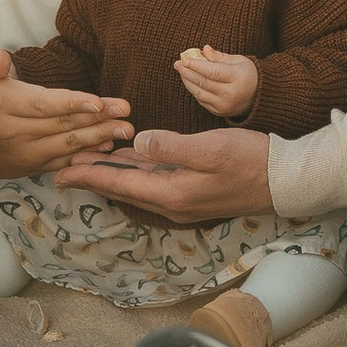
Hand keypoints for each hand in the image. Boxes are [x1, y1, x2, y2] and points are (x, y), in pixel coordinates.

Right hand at [0, 46, 134, 196]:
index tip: (100, 101)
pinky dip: (86, 155)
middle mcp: (13, 133)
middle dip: (97, 119)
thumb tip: (3, 59)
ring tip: (126, 129)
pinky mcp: (32, 167)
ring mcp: (24, 154)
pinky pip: (63, 163)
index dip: (72, 103)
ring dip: (98, 138)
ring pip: (66, 145)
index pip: (41, 105)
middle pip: (61, 125)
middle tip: (127, 113)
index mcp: (0, 105)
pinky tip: (107, 146)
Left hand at [70, 126, 275, 221]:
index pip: (119, 184)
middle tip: (64, 167)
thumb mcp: (209, 148)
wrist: (286, 180)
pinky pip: (154, 184)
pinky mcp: (195, 194)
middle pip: (123, 189)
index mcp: (171, 194)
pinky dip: (136, 173)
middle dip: (94, 177)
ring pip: (138, 187)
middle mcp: (173, 203)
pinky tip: (130, 162)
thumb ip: (170, 146)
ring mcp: (185, 201)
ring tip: (89, 163)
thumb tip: (136, 142)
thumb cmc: (251, 160)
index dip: (88, 176)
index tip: (60, 172)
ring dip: (113, 175)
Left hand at [175, 44, 259, 118]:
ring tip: (181, 70)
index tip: (185, 59)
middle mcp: (230, 94)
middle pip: (203, 82)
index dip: (196, 65)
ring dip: (187, 81)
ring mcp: (224, 105)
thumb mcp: (238, 60)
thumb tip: (203, 50)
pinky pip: (202, 100)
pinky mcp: (219, 112)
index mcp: (237, 78)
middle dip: (187, 72)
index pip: (212, 72)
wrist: (260, 96)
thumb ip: (220, 56)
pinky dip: (194, 90)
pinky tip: (189, 81)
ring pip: (199, 93)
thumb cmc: (248, 74)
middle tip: (178, 63)